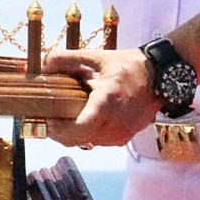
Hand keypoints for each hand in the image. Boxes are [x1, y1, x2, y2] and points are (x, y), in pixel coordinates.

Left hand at [42, 48, 161, 146]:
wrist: (157, 76)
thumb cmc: (124, 66)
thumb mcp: (93, 57)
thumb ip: (64, 59)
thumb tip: (43, 66)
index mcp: (107, 101)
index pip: (79, 128)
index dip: (58, 129)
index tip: (45, 119)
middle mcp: (116, 123)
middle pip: (78, 139)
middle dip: (60, 132)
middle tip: (48, 118)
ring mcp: (122, 134)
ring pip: (87, 142)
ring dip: (73, 134)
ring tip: (65, 116)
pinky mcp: (125, 138)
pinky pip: (98, 141)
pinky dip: (87, 133)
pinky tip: (83, 118)